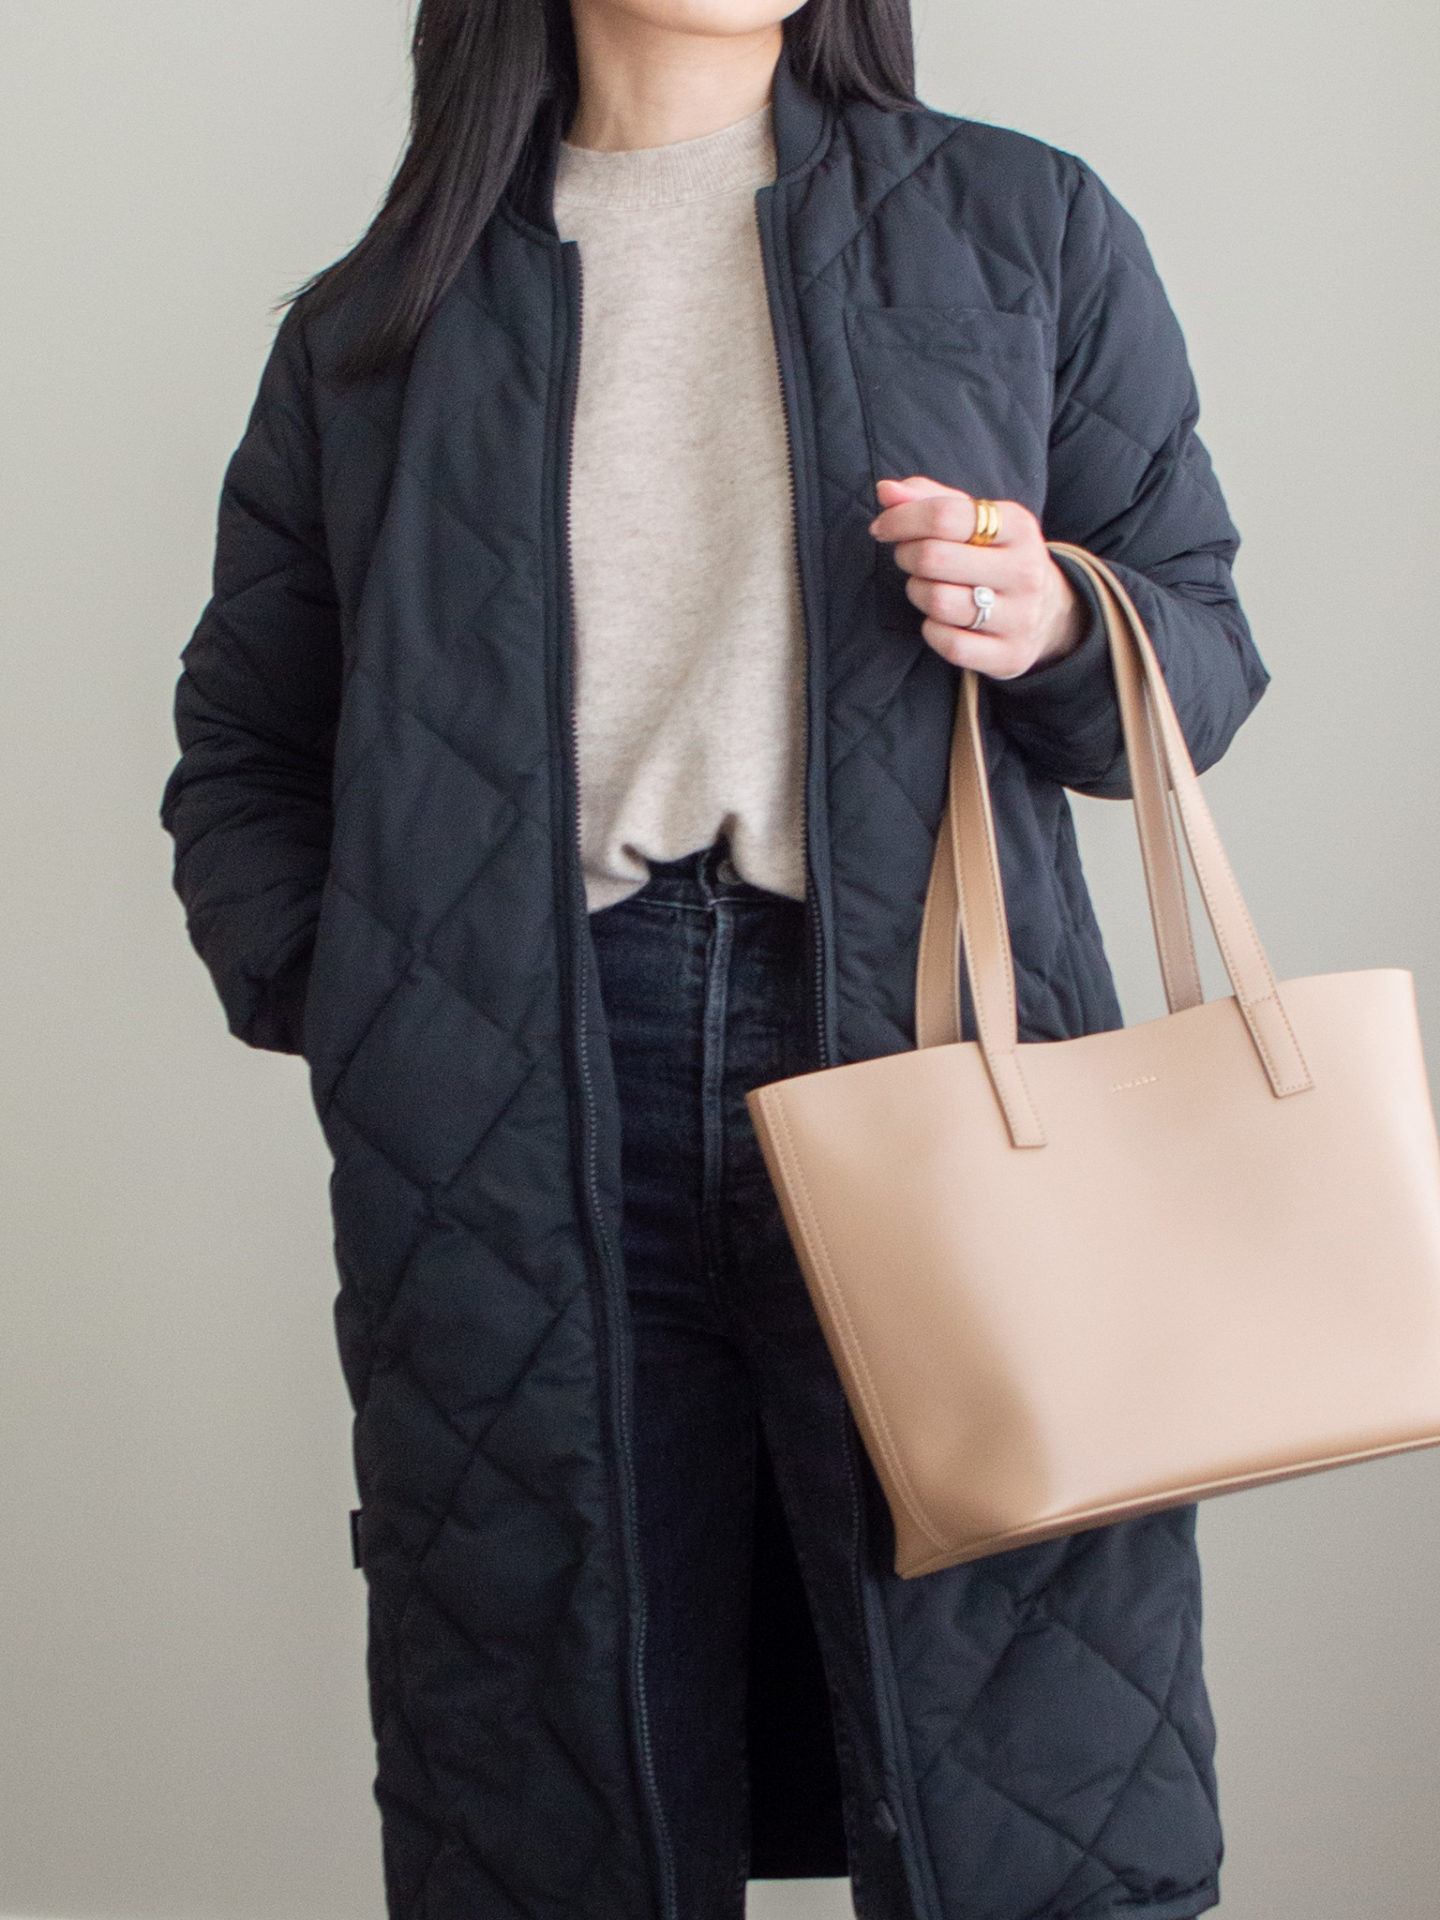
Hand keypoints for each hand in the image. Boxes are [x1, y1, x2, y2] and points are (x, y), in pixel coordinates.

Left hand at [868, 477, 1084, 677]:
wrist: (1050, 613)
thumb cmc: (995, 556)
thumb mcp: (976, 520)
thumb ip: (930, 499)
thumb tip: (885, 490)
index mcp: (1018, 526)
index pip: (945, 515)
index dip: (901, 519)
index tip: (882, 527)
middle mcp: (1024, 570)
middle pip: (934, 558)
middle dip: (906, 556)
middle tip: (907, 557)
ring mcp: (1020, 616)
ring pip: (938, 602)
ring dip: (918, 593)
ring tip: (926, 587)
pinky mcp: (1009, 655)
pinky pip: (949, 643)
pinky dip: (932, 630)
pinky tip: (941, 620)